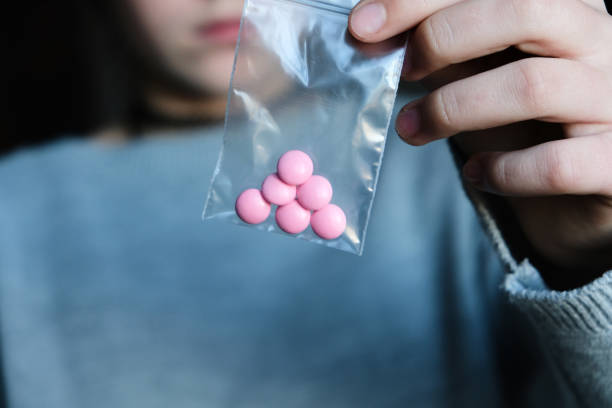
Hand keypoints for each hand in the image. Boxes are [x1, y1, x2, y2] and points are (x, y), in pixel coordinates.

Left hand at [349, 0, 611, 284]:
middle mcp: (600, 44)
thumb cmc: (526, 127)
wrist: (583, 191)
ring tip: (410, 130)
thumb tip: (375, 35)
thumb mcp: (481, 77)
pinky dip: (504, 171)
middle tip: (400, 72)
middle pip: (526, 8)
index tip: (363, 25)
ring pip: (533, 85)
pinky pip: (557, 164)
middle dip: (444, 36)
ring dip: (453, 108)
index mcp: (564, 11)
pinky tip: (477, 174)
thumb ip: (445, 54)